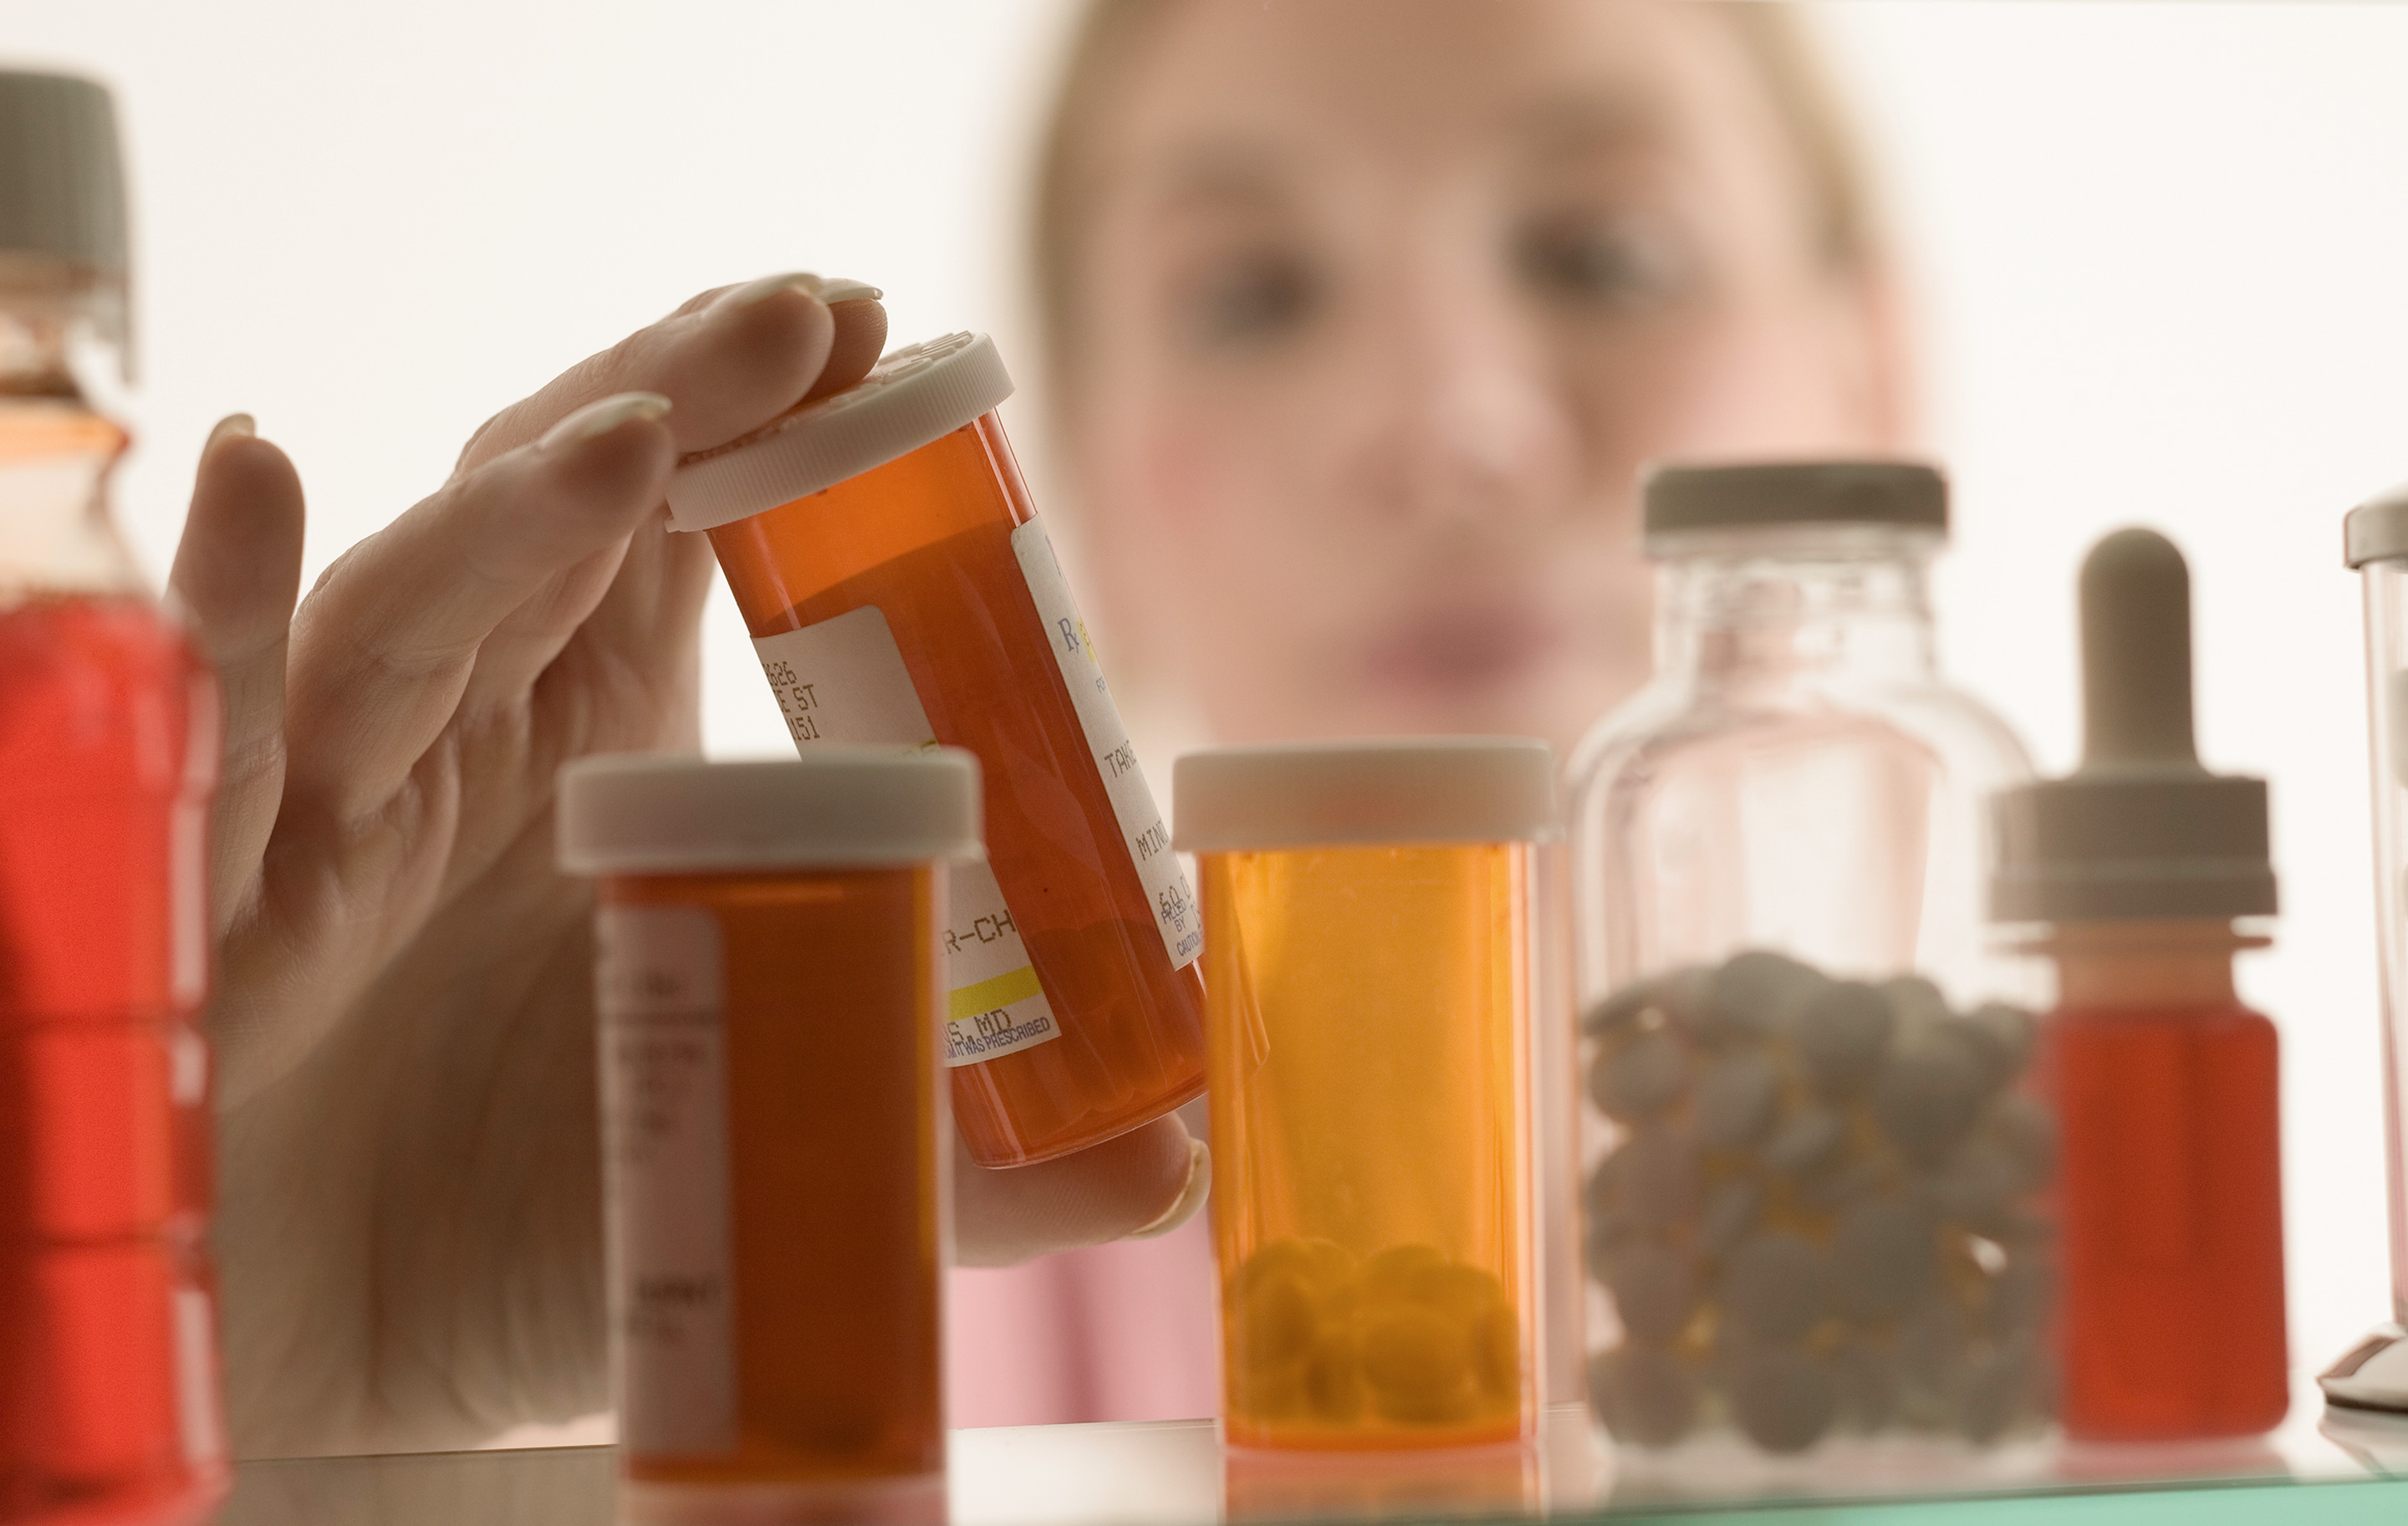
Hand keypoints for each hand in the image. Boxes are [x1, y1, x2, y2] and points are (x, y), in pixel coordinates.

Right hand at [171, 276, 1206, 1457]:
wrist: (319, 1370)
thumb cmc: (532, 1238)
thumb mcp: (759, 1159)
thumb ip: (950, 1164)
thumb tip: (1174, 1169)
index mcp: (603, 753)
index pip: (681, 539)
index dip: (762, 431)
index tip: (870, 339)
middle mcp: (467, 732)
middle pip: (556, 514)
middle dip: (674, 397)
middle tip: (801, 317)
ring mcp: (335, 789)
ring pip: (414, 601)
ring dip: (515, 508)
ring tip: (633, 434)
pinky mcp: (215, 877)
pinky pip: (215, 717)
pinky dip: (224, 600)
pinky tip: (256, 480)